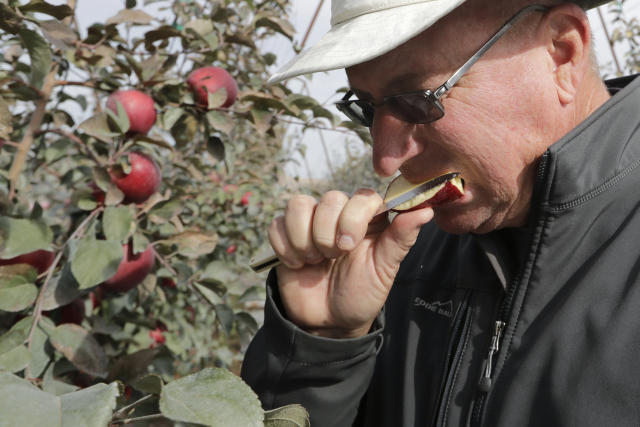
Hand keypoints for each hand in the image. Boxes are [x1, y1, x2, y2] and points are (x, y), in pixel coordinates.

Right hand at [268, 188, 433, 337]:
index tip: (349, 245)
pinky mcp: (286, 234)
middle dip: (328, 233)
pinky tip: (298, 263)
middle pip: (330, 198)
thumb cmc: (362, 295)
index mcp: (368, 219)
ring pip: (299, 204)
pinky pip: (277, 224)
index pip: (362, 195)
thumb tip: (426, 210)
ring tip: (314, 261)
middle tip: (333, 258)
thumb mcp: (384, 270)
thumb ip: (401, 238)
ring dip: (305, 239)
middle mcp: (340, 215)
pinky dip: (285, 247)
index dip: (353, 216)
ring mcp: (311, 222)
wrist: (328, 322)